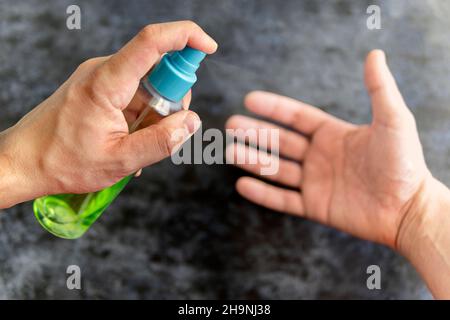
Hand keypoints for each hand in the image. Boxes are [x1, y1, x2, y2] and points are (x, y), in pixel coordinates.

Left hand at [0, 21, 216, 207]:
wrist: (22, 161)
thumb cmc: (63, 162)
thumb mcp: (119, 160)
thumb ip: (161, 141)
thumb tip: (191, 122)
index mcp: (107, 82)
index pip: (152, 41)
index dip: (186, 36)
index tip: (209, 47)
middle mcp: (103, 71)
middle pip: (157, 68)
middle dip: (172, 99)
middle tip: (162, 132)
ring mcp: (100, 78)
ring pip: (147, 84)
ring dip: (155, 113)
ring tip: (136, 142)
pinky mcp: (98, 88)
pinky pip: (134, 93)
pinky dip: (142, 115)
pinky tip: (129, 140)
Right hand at [226, 50, 430, 248]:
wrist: (409, 208)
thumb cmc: (404, 163)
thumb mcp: (393, 120)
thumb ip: (379, 89)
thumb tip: (374, 54)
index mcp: (333, 134)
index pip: (296, 117)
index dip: (273, 108)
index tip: (250, 100)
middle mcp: (320, 156)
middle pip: (281, 142)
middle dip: (255, 133)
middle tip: (230, 125)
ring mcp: (316, 182)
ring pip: (277, 169)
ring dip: (253, 160)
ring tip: (230, 152)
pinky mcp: (315, 206)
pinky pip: (284, 200)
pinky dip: (263, 194)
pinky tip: (243, 185)